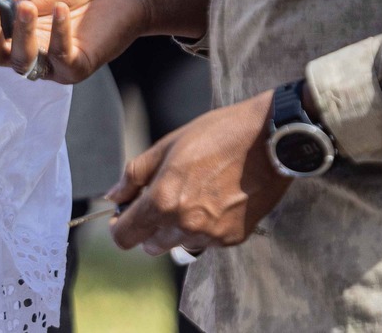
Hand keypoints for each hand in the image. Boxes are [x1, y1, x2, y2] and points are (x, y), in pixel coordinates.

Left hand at [106, 89, 290, 253]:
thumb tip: (114, 196)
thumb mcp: (167, 146)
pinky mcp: (232, 239)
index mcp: (163, 201)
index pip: (126, 237)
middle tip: (161, 199)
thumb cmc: (216, 135)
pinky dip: (204, 228)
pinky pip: (207, 242)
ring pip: (179, 245)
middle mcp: (184, 225)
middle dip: (149, 227)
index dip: (120, 227)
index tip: (125, 215)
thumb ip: (135, 175)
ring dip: (177, 229)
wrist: (267, 140)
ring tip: (193, 195)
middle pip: (151, 246)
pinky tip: (215, 201)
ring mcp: (210, 235)